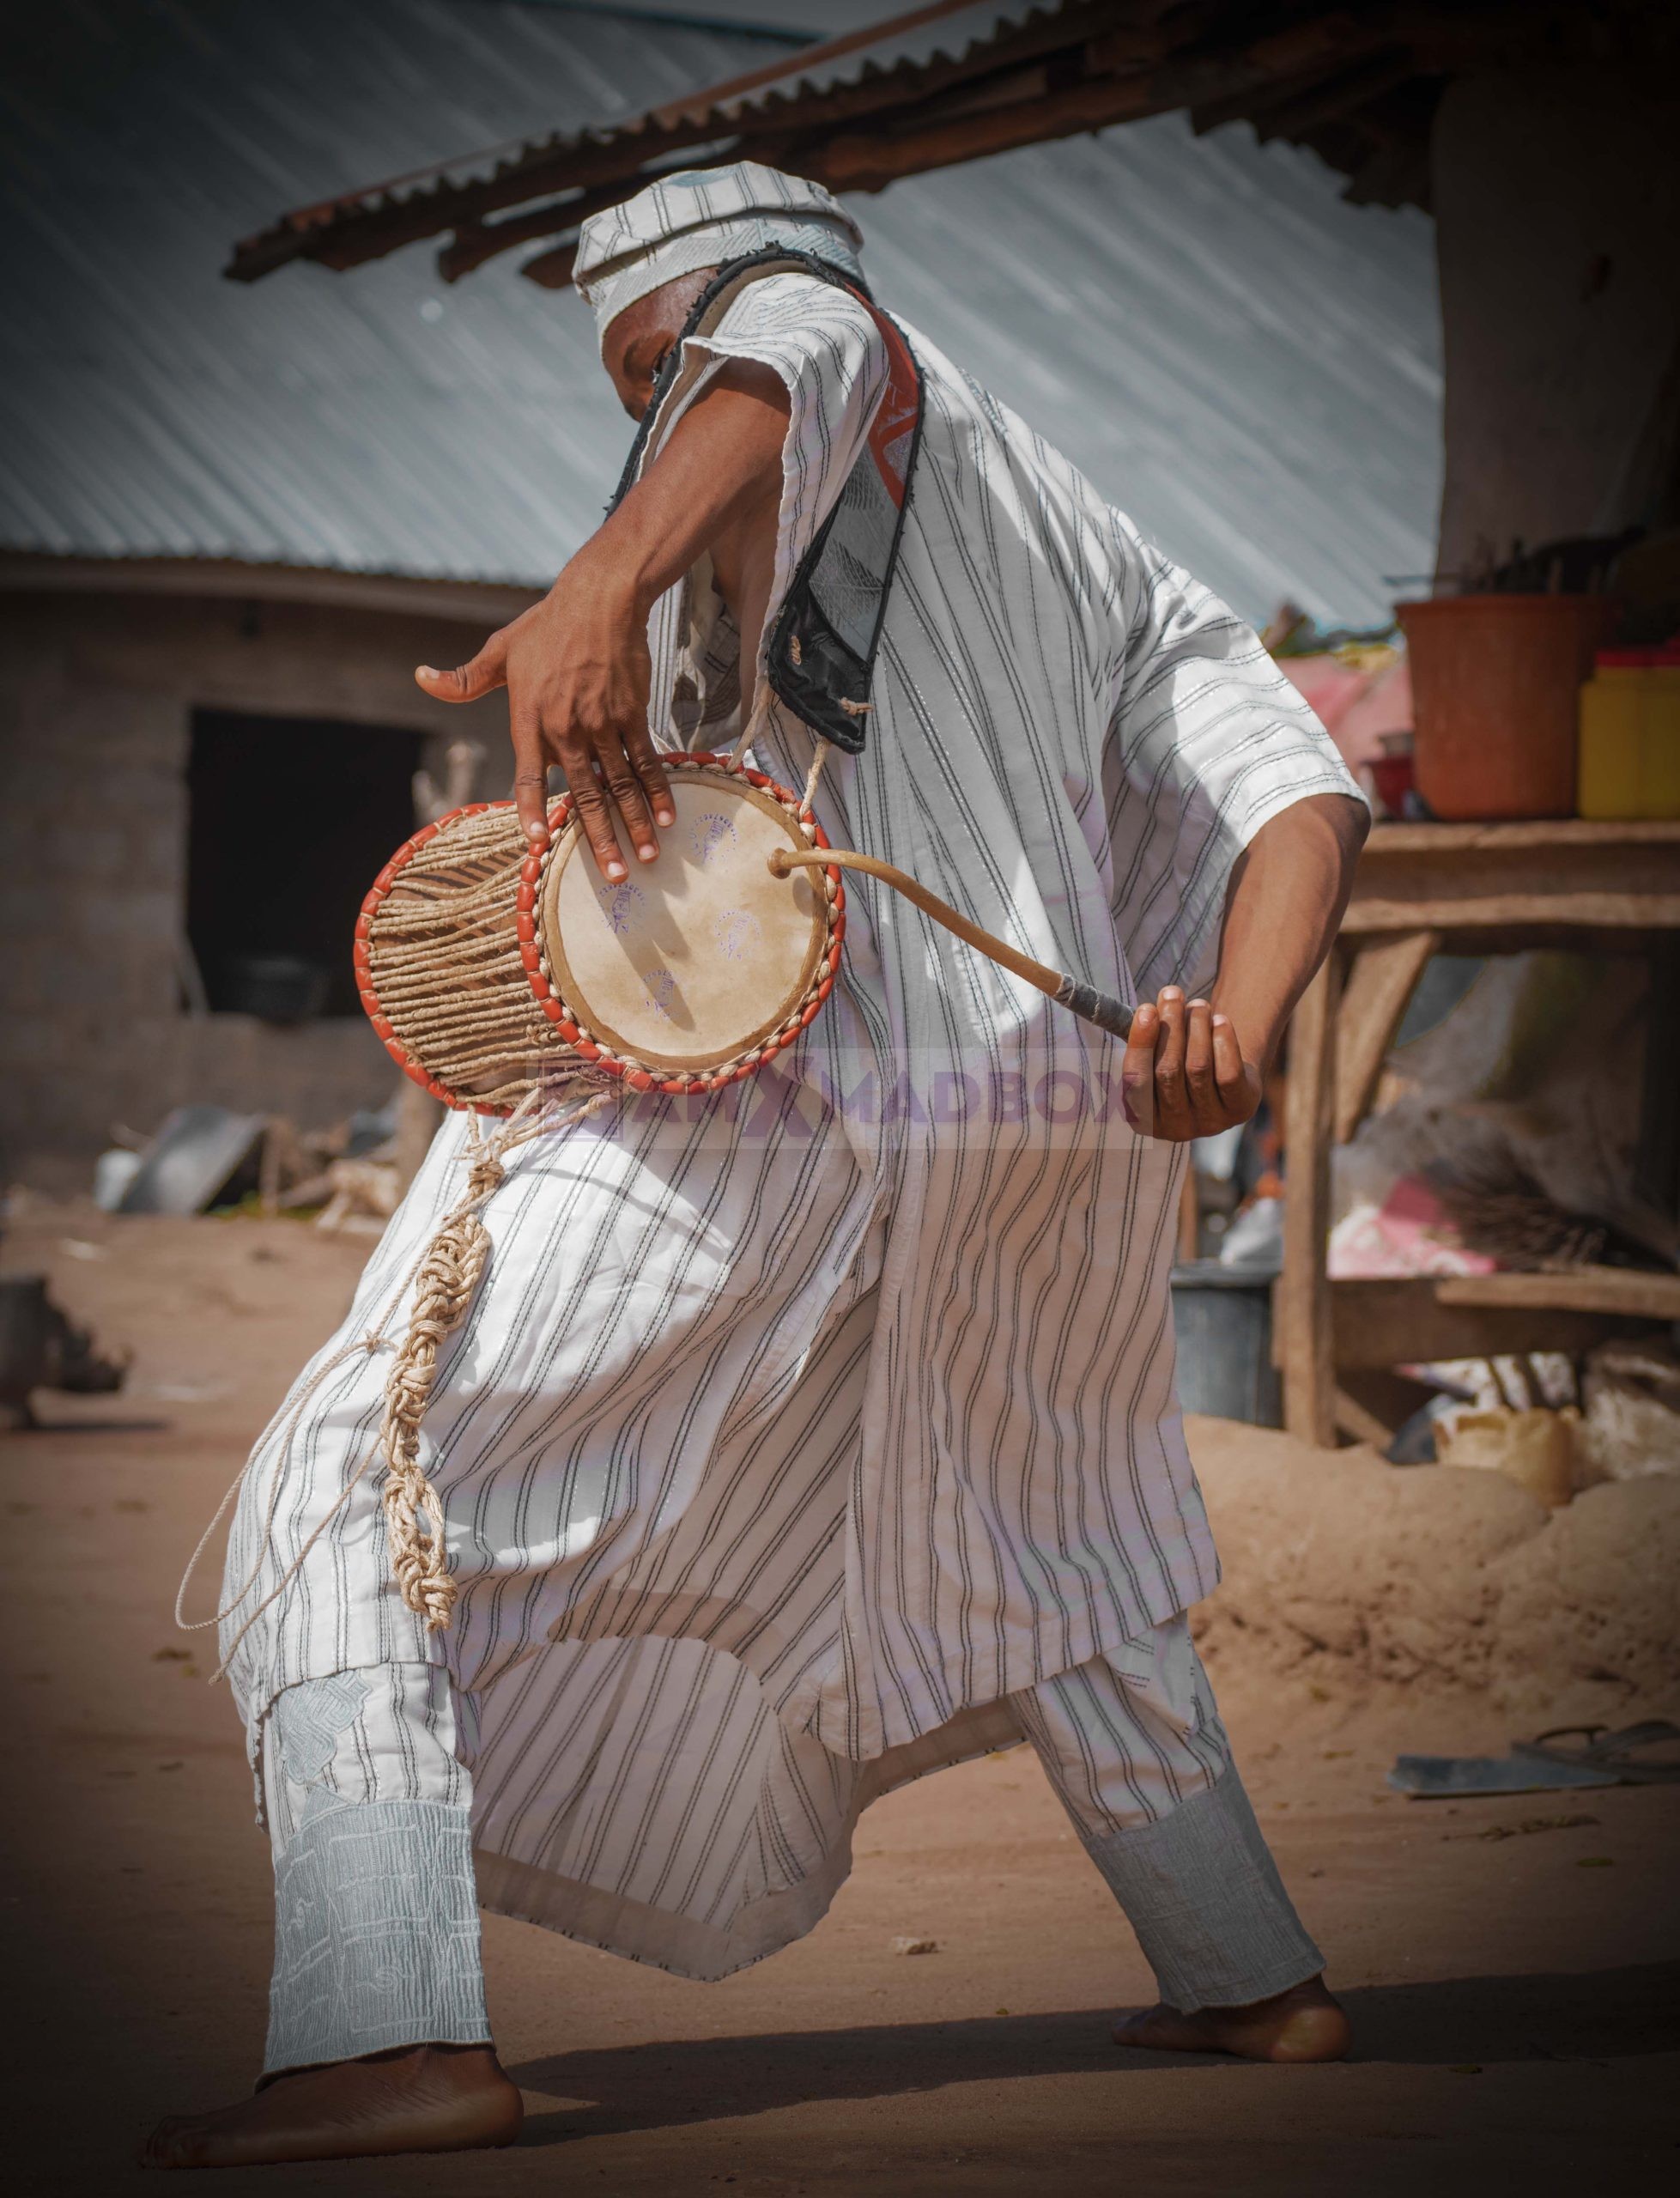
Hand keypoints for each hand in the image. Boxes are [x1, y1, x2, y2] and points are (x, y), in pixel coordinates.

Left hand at [415, 570, 672, 878]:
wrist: (599, 598)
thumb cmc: (547, 626)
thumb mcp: (500, 650)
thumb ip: (465, 679)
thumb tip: (421, 678)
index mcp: (529, 718)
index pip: (529, 774)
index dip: (533, 808)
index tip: (537, 842)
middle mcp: (566, 726)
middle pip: (584, 793)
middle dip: (599, 838)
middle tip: (611, 876)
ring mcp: (602, 722)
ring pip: (619, 784)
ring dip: (633, 825)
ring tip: (644, 859)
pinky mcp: (632, 713)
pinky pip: (645, 760)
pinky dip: (656, 791)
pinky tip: (666, 818)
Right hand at [1120, 987, 1261, 1141]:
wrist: (1223, 1074)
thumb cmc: (1179, 1059)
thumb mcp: (1157, 1056)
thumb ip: (1146, 1040)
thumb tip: (1146, 1012)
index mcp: (1144, 1119)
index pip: (1136, 1081)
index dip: (1141, 1044)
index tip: (1145, 1009)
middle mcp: (1175, 1128)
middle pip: (1168, 1071)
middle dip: (1170, 1027)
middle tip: (1172, 994)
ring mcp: (1209, 1123)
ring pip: (1198, 1068)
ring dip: (1196, 1028)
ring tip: (1198, 1004)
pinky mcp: (1239, 1110)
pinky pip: (1228, 1074)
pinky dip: (1223, 1042)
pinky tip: (1219, 1020)